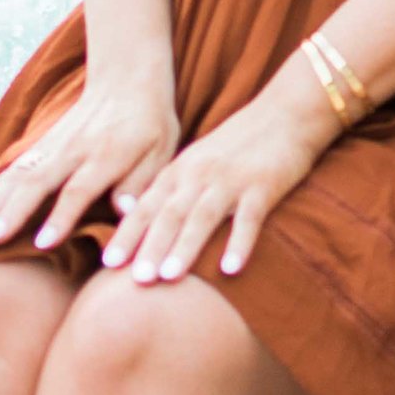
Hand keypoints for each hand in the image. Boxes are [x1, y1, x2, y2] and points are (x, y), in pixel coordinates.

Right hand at [0, 53, 180, 257]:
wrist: (125, 80)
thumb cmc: (149, 124)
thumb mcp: (159, 151)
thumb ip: (140, 182)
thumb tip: (127, 212)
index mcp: (105, 156)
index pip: (78, 189)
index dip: (61, 217)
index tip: (43, 243)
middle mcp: (72, 150)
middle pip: (37, 182)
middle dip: (12, 210)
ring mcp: (52, 146)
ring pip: (17, 175)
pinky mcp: (40, 145)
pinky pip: (10, 170)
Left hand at [102, 73, 331, 284]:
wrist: (285, 113)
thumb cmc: (238, 144)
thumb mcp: (197, 161)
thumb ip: (173, 190)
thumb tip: (143, 223)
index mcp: (180, 171)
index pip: (146, 206)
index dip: (127, 234)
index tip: (109, 264)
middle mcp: (199, 175)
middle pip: (169, 214)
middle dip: (150, 247)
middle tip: (134, 280)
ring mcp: (231, 180)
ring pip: (202, 216)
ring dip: (185, 247)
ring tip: (169, 277)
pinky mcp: (263, 186)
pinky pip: (249, 218)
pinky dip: (239, 243)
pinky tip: (231, 269)